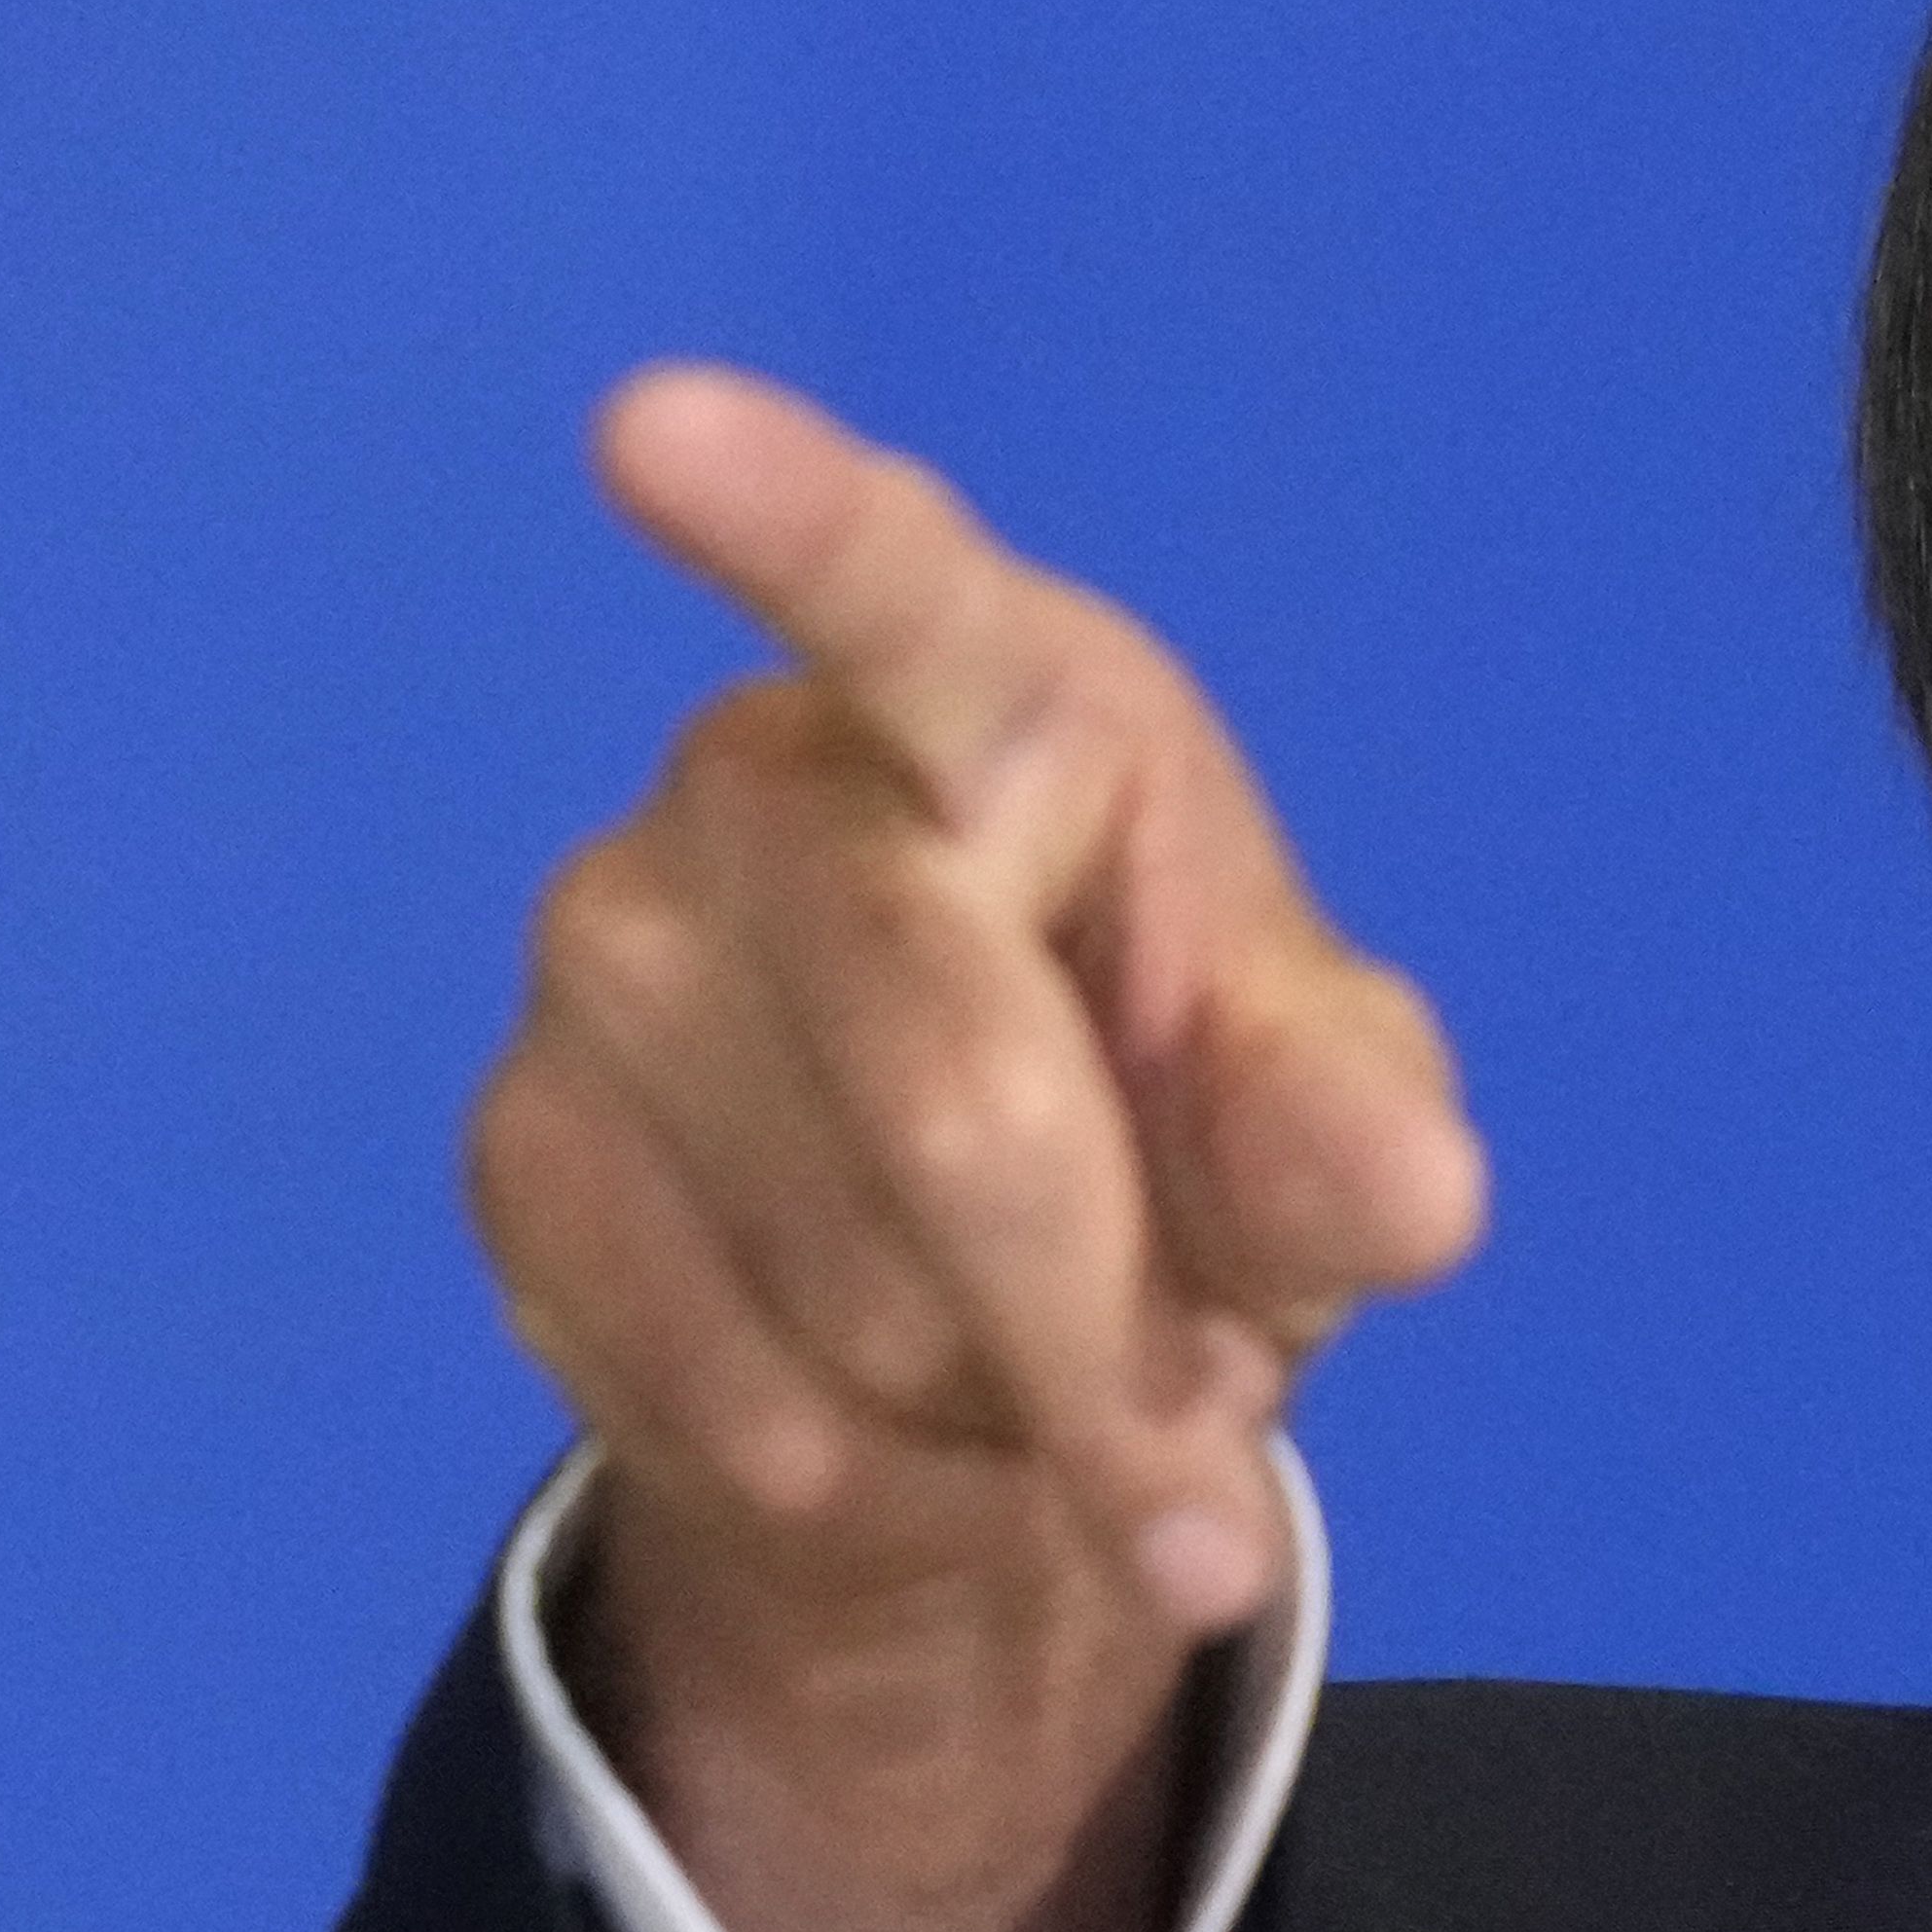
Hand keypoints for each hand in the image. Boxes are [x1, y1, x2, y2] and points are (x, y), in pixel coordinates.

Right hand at [467, 364, 1484, 1931]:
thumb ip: (1357, 1145)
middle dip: (1102, 1346)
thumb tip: (1412, 1193)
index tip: (653, 427)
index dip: (782, 514)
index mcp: (1011, 701)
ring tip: (1034, 1368)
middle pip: (953, 1101)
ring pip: (842, 1290)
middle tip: (1205, 1504)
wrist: (989, 1342)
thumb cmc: (1190, 1140)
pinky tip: (897, 1415)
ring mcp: (610, 962)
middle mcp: (770, 785)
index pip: (892, 586)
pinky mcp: (519, 1148)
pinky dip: (859, 1470)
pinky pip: (714, 1387)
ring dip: (991, 1411)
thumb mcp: (1326, 1146)